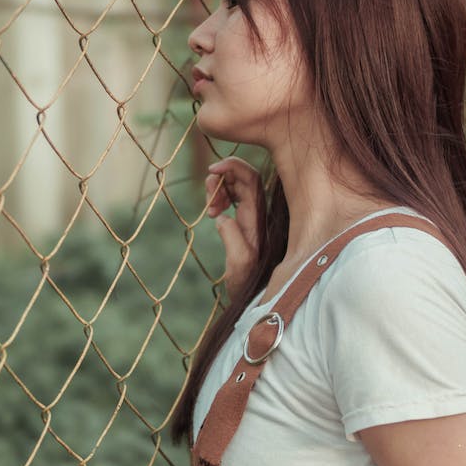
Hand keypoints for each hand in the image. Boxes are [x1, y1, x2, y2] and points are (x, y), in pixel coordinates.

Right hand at [205, 157, 264, 299]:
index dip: (232, 167)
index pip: (251, 179)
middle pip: (243, 178)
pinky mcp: (245, 222)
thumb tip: (222, 217)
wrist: (253, 299)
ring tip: (209, 207)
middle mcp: (258, 214)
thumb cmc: (247, 285)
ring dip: (219, 189)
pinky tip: (213, 213)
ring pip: (237, 187)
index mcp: (258, 219)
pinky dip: (219, 199)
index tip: (211, 171)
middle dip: (222, 178)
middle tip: (208, 197)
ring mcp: (252, 217)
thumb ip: (232, 238)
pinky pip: (233, 199)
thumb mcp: (239, 264)